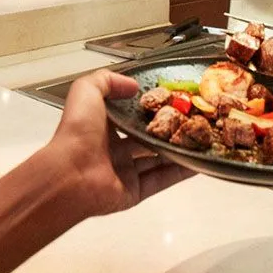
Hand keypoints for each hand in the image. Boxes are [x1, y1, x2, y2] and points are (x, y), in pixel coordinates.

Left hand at [47, 70, 191, 217]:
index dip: (151, 108)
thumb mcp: (86, 91)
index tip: (173, 100)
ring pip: (158, 160)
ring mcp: (125, 172)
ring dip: (178, 150)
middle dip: (169, 130)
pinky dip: (181, 172)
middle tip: (193, 120)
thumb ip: (107, 80)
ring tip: (202, 139)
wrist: (71, 174)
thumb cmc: (77, 131)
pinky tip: (198, 162)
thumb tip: (132, 85)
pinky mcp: (135, 191)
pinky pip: (162, 180)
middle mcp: (114, 150)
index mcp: (102, 127)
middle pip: (147, 139)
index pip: (131, 116)